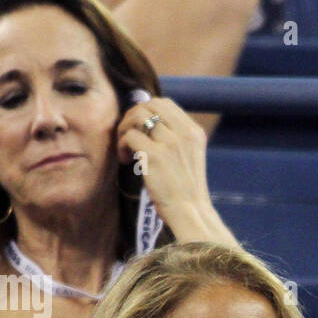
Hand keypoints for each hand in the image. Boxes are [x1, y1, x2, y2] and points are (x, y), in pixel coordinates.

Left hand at [116, 96, 237, 246]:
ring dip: (124, 129)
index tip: (139, 129)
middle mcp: (184, 133)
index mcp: (194, 132)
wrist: (190, 214)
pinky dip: (122, 146)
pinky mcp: (155, 156)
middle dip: (132, 116)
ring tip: (125, 149)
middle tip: (127, 136)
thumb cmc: (185, 191)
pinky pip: (130, 136)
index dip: (146, 110)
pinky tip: (126, 161)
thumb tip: (146, 121)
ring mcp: (171, 143)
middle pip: (149, 104)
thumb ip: (174, 138)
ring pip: (137, 116)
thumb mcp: (188, 157)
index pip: (165, 104)